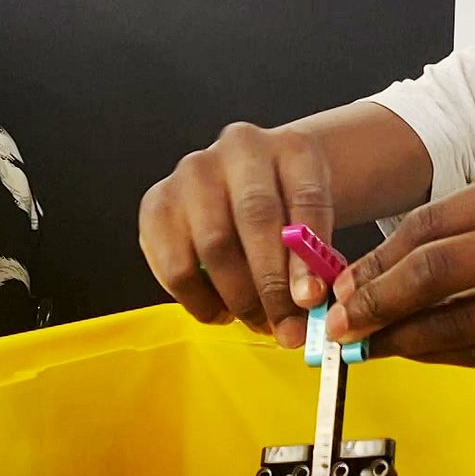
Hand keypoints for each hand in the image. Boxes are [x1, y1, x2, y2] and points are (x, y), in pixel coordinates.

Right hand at [139, 122, 332, 346]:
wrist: (254, 179)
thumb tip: (307, 305)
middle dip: (272, 284)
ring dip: (238, 296)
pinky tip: (222, 311)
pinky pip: (174, 263)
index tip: (311, 300)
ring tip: (258, 321)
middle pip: (256, 218)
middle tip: (287, 327)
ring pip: (214, 243)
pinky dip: (200, 300)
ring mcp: (194, 171)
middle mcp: (241, 148)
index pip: (306, 199)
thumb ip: (315, 258)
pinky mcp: (158, 201)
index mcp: (294, 148)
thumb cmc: (290, 207)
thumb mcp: (316, 220)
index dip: (307, 255)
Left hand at [328, 155, 474, 389]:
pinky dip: (446, 356)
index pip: (436, 220)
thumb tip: (396, 272)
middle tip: (340, 322)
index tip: (346, 281)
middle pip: (436, 267)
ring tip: (370, 344)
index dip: (380, 256)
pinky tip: (423, 354)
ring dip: (402, 337)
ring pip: (457, 321)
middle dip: (375, 299)